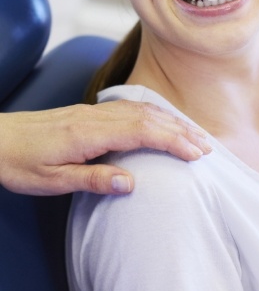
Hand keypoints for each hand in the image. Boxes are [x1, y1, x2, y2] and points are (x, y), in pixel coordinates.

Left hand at [0, 100, 211, 195]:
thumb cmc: (20, 162)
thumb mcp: (52, 180)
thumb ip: (93, 179)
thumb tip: (131, 183)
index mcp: (88, 133)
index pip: (142, 132)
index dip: (172, 141)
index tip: (195, 153)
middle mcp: (96, 116)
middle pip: (149, 117)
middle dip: (181, 130)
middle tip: (207, 146)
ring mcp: (94, 111)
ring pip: (142, 109)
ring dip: (171, 120)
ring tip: (194, 133)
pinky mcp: (91, 112)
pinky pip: (131, 108)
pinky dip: (154, 114)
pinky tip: (163, 120)